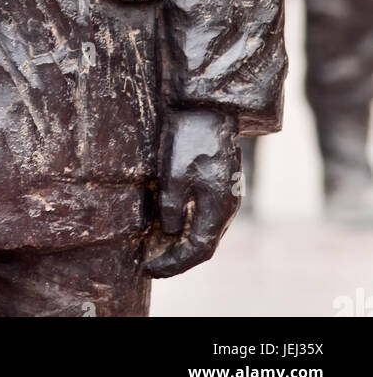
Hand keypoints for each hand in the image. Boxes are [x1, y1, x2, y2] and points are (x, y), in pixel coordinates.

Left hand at [145, 108, 240, 278]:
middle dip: (177, 257)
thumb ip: (171, 209)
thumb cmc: (190, 139)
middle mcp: (227, 208)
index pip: (197, 251)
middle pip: (203, 244)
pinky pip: (206, 216)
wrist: (209, 107)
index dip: (173, 264)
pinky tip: (170, 224)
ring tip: (156, 247)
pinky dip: (188, 226)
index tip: (150, 268)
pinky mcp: (221, 184)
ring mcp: (227, 196)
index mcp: (217, 208)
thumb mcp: (173, 175)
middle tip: (151, 263)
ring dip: (182, 243)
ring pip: (205, 230)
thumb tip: (168, 232)